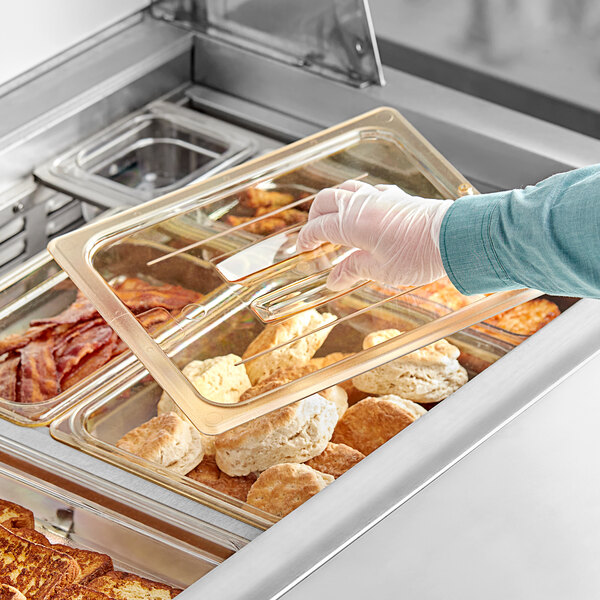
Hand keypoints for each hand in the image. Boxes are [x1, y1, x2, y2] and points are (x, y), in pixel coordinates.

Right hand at [296, 180, 452, 290]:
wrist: (452, 237)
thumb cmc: (417, 255)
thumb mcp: (381, 270)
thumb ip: (353, 270)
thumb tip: (334, 279)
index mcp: (351, 224)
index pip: (318, 227)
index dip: (306, 239)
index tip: (303, 250)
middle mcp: (361, 205)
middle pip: (325, 201)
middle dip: (314, 217)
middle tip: (314, 235)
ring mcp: (379, 196)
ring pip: (345, 189)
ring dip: (334, 203)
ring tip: (333, 220)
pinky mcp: (396, 196)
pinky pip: (368, 190)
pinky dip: (357, 199)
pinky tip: (363, 211)